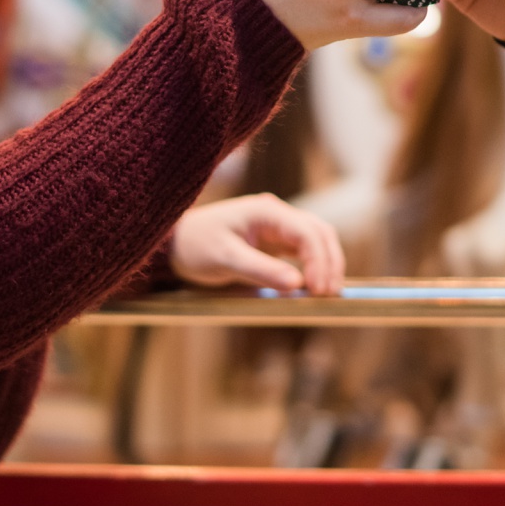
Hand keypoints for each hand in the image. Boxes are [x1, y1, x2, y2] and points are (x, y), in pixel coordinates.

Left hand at [168, 193, 344, 293]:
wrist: (175, 244)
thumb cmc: (196, 246)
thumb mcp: (225, 259)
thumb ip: (261, 270)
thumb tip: (297, 285)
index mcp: (266, 211)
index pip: (306, 232)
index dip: (319, 260)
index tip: (318, 289)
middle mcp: (277, 215)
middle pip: (319, 232)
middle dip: (330, 262)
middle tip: (329, 294)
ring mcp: (278, 228)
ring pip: (316, 240)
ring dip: (326, 264)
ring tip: (327, 292)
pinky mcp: (275, 243)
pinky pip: (304, 251)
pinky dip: (315, 267)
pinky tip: (315, 286)